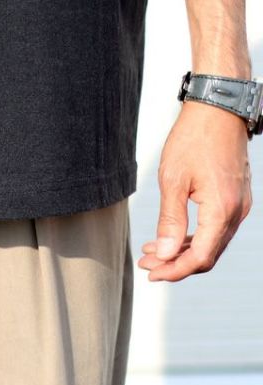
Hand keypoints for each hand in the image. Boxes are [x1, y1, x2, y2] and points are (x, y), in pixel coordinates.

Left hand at [138, 100, 252, 281]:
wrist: (217, 111)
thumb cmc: (193, 140)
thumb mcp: (173, 180)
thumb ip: (170, 220)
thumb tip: (164, 253)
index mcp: (222, 210)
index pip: (200, 257)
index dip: (175, 270)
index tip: (151, 273)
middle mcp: (236, 212)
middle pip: (207, 255)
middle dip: (175, 264)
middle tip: (146, 265)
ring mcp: (238, 206)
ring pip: (211, 243)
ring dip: (182, 251)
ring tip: (151, 252)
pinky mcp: (234, 198)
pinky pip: (214, 228)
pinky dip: (192, 236)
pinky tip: (168, 236)